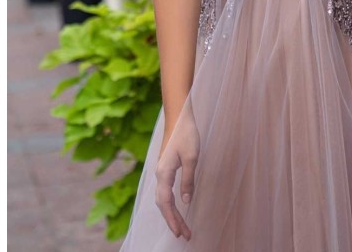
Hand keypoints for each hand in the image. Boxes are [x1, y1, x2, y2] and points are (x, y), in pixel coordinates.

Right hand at [154, 108, 200, 240]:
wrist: (178, 116)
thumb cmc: (186, 134)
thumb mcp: (192, 157)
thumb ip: (188, 180)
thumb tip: (186, 201)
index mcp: (163, 173)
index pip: (166, 203)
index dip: (172, 219)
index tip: (180, 233)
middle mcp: (159, 174)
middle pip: (163, 204)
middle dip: (173, 220)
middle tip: (185, 235)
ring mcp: (161, 171)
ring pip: (163, 198)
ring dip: (172, 213)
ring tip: (182, 226)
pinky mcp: (165, 167)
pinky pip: (165, 191)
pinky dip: (170, 203)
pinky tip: (177, 207)